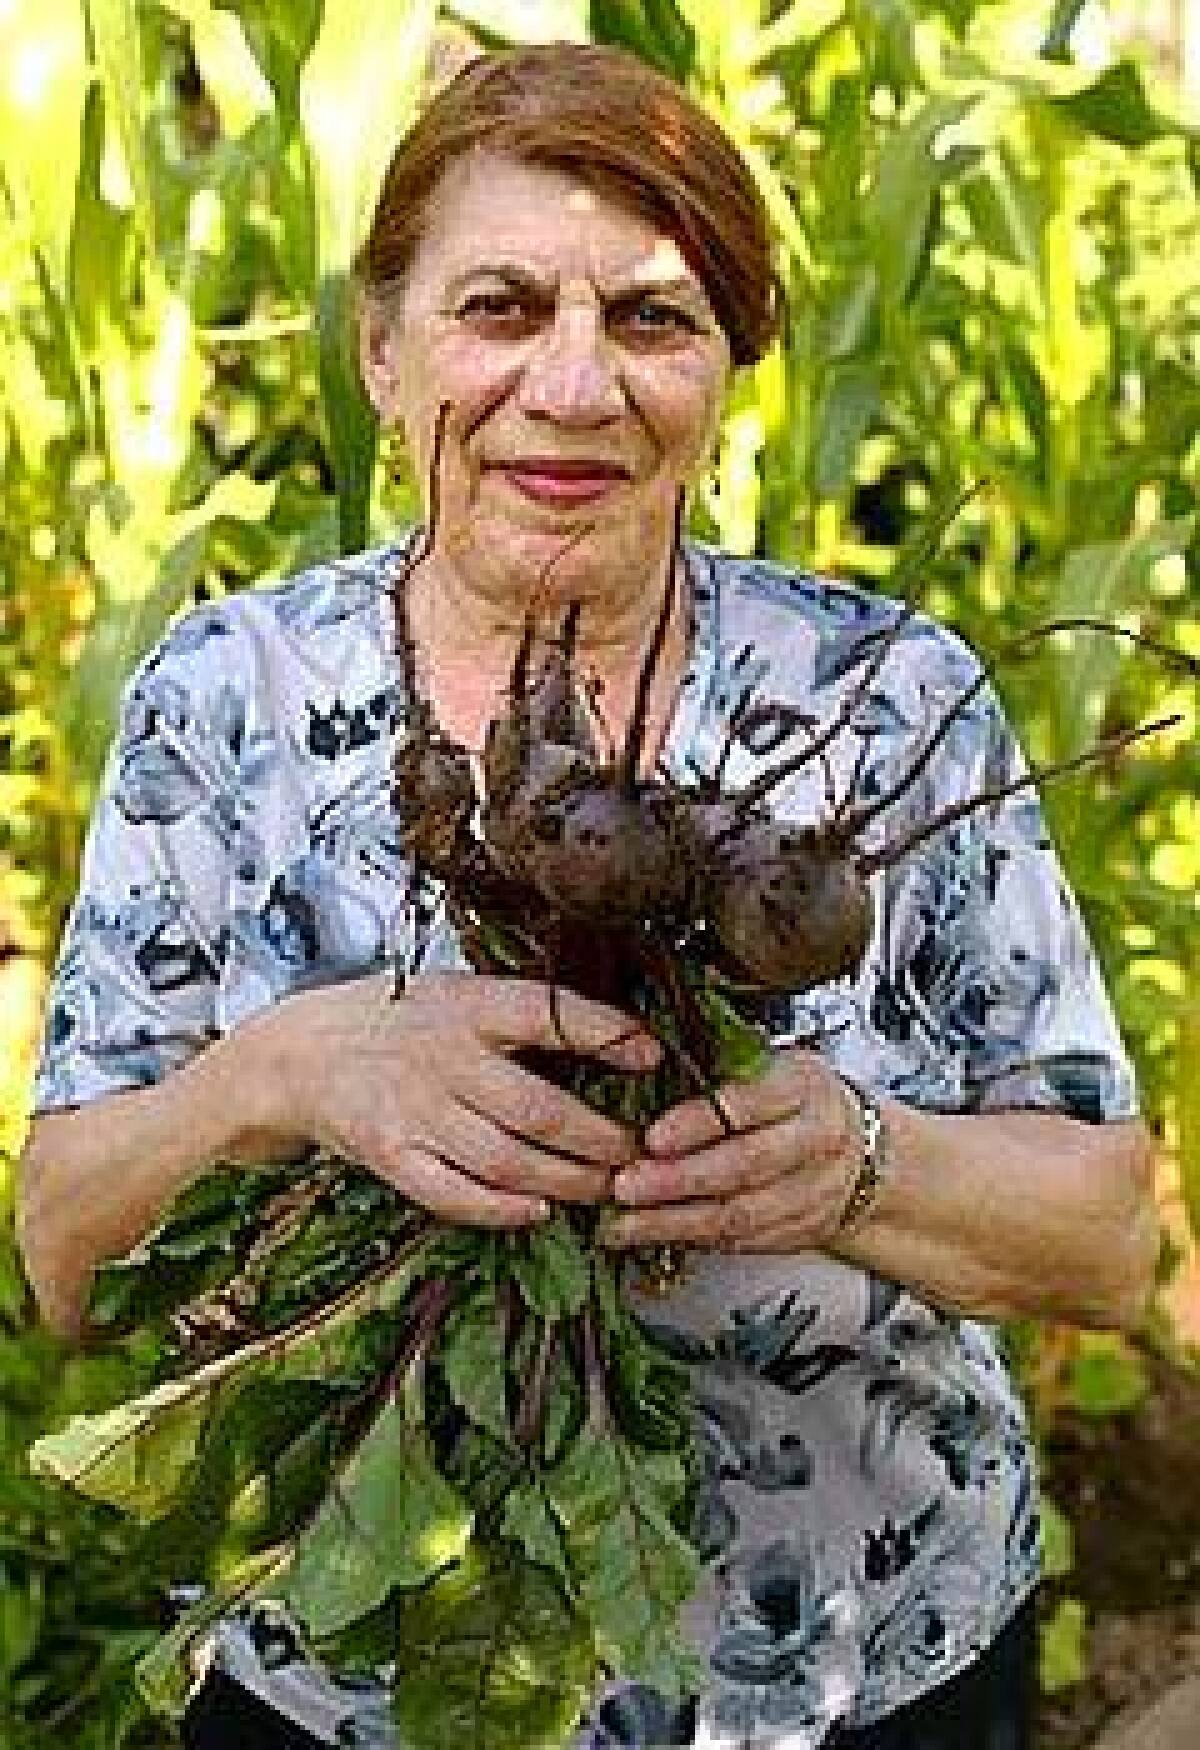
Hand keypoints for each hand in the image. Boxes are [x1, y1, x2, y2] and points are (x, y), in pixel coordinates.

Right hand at [247, 970, 658, 1228]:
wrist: (296, 1054)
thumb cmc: (394, 1022)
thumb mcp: (454, 992)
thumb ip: (521, 1015)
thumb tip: (617, 1034)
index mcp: (466, 1004)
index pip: (547, 1014)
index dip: (605, 1035)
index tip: (652, 1055)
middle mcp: (443, 1056)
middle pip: (540, 1109)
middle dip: (603, 1139)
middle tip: (641, 1154)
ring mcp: (414, 1110)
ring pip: (508, 1160)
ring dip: (567, 1182)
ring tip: (606, 1188)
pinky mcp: (390, 1155)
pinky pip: (454, 1194)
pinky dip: (501, 1210)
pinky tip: (538, 1211)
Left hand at [600, 1048, 861, 1252]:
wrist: (866, 1156)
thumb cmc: (800, 1100)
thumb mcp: (775, 1064)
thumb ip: (724, 1067)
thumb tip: (644, 1063)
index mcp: (804, 1086)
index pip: (750, 1103)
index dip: (699, 1122)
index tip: (652, 1136)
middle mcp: (815, 1139)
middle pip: (744, 1165)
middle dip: (678, 1180)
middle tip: (626, 1184)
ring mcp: (811, 1191)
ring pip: (740, 1214)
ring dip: (675, 1221)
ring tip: (624, 1221)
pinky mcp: (798, 1230)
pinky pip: (741, 1241)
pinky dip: (691, 1241)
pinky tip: (651, 1235)